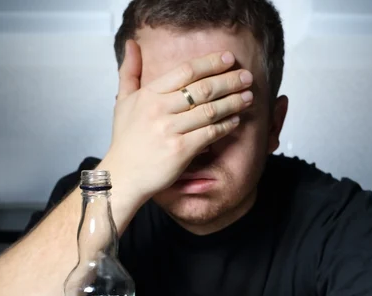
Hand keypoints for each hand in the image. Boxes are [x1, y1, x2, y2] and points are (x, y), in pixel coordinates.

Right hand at [107, 40, 253, 201]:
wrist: (124, 176)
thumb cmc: (126, 141)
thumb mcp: (123, 102)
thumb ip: (129, 72)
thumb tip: (132, 44)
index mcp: (149, 95)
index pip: (186, 71)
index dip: (210, 63)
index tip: (228, 59)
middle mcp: (159, 110)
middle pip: (202, 89)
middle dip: (229, 81)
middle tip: (247, 77)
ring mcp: (170, 130)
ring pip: (210, 111)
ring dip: (233, 102)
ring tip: (248, 97)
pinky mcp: (180, 150)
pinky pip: (210, 133)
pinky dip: (225, 126)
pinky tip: (236, 120)